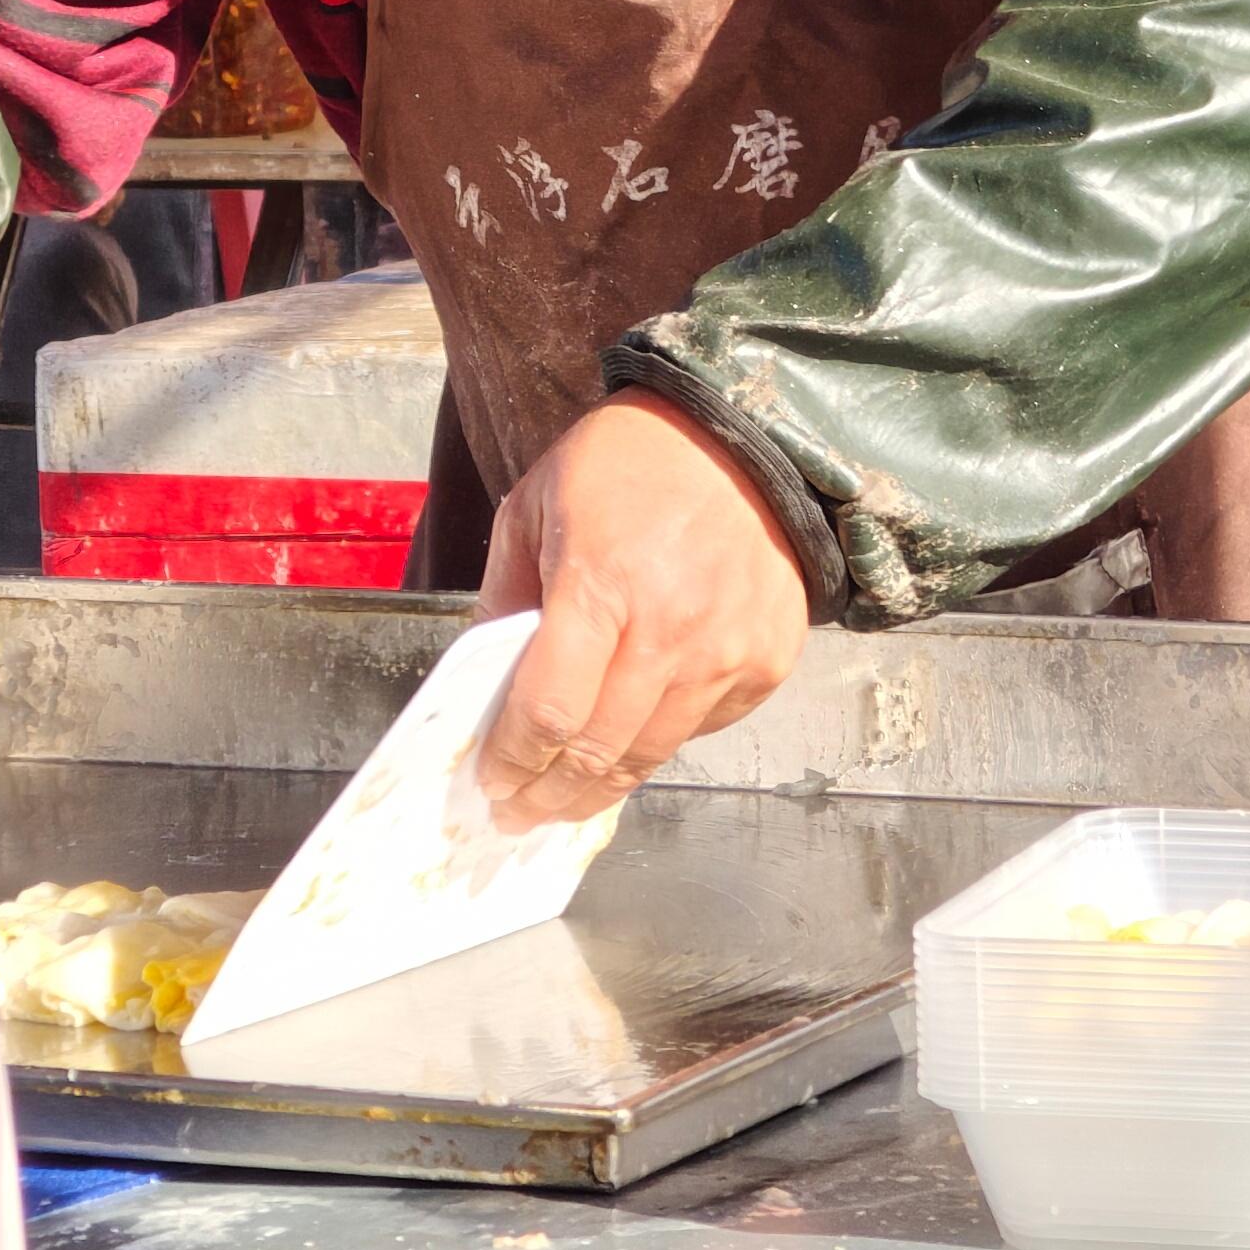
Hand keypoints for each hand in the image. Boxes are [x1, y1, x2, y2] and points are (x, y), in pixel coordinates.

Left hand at [474, 393, 809, 828]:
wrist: (741, 434)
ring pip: (652, 753)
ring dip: (603, 786)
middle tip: (520, 815)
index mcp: (601, 584)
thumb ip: (503, 598)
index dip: (513, 761)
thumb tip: (482, 686)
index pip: (549, 712)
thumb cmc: (626, 462)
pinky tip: (634, 728)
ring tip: (569, 799)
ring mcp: (727, 650)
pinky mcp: (768, 660)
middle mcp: (671, 628)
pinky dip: (664, 738)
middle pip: (599, 750)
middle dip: (549, 797)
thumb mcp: (534, 506)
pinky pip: (704, 727)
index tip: (491, 783)